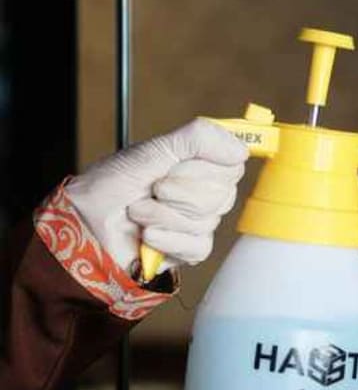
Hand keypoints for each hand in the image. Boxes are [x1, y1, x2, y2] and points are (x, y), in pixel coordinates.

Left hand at [65, 118, 248, 275]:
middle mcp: (201, 194)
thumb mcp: (151, 151)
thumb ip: (196, 139)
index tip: (176, 165)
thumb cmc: (109, 186)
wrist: (84, 222)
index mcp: (197, 167)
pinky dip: (167, 239)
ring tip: (138, 210)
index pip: (232, 166)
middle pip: (222, 194)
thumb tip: (240, 146)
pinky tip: (147, 234)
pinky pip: (197, 245)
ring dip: (162, 214)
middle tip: (153, 187)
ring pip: (207, 221)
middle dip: (179, 191)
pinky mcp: (188, 250)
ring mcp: (197, 223)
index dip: (205, 168)